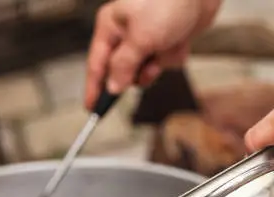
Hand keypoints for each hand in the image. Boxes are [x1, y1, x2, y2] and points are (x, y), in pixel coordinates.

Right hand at [85, 0, 220, 108]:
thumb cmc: (167, 3)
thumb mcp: (140, 39)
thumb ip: (124, 66)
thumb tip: (112, 87)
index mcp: (111, 26)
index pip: (96, 65)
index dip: (94, 88)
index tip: (92, 109)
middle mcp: (126, 32)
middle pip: (125, 71)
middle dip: (141, 71)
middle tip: (151, 62)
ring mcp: (148, 37)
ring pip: (149, 69)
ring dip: (162, 61)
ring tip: (169, 43)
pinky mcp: (167, 40)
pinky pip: (167, 61)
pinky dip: (175, 54)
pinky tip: (181, 39)